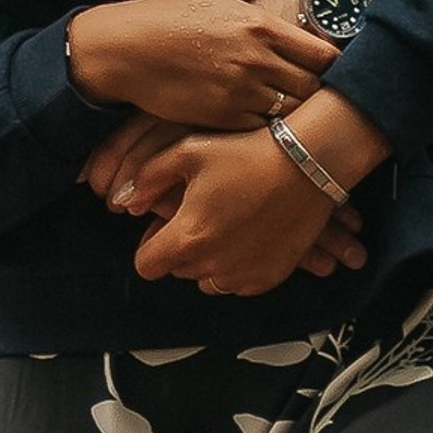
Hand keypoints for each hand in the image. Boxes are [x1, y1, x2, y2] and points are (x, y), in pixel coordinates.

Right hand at [66, 0, 335, 128]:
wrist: (123, 50)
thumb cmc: (167, 12)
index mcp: (260, 25)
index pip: (322, 53)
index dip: (334, 62)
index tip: (333, 66)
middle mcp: (256, 60)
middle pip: (314, 87)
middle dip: (321, 91)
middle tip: (320, 94)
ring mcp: (239, 93)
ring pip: (292, 114)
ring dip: (298, 114)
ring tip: (297, 111)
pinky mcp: (221, 119)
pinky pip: (263, 131)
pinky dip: (270, 130)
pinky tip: (266, 123)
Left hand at [86, 117, 367, 277]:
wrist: (309, 162)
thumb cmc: (246, 151)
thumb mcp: (189, 151)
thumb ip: (147, 178)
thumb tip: (123, 202)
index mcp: (188, 237)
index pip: (146, 266)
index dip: (151, 244)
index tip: (165, 225)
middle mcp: (213, 266)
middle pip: (179, 270)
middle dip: (183, 247)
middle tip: (202, 212)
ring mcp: (243, 276)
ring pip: (209, 280)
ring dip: (210, 259)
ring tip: (228, 220)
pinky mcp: (269, 278)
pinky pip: (239, 282)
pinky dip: (239, 265)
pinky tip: (251, 230)